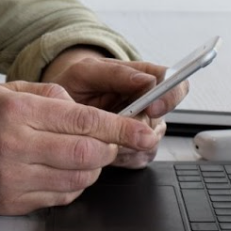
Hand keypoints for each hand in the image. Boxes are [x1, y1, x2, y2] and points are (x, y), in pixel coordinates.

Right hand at [0, 81, 158, 214]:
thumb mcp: (6, 90)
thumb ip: (49, 93)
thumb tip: (83, 109)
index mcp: (16, 112)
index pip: (84, 121)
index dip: (122, 127)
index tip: (144, 130)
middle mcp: (16, 146)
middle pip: (88, 154)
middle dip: (111, 148)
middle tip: (112, 142)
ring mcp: (16, 178)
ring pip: (80, 179)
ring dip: (93, 168)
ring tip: (81, 155)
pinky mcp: (16, 201)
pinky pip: (63, 197)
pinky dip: (73, 184)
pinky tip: (61, 171)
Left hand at [42, 49, 187, 166]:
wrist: (56, 108)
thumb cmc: (74, 85)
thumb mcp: (85, 71)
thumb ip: (116, 73)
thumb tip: (147, 80)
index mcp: (143, 78)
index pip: (174, 83)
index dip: (169, 96)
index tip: (152, 107)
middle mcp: (148, 104)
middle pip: (161, 119)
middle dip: (137, 126)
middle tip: (113, 125)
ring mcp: (143, 128)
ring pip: (150, 142)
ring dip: (124, 143)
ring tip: (99, 134)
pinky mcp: (136, 150)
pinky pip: (138, 158)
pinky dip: (120, 156)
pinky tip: (103, 146)